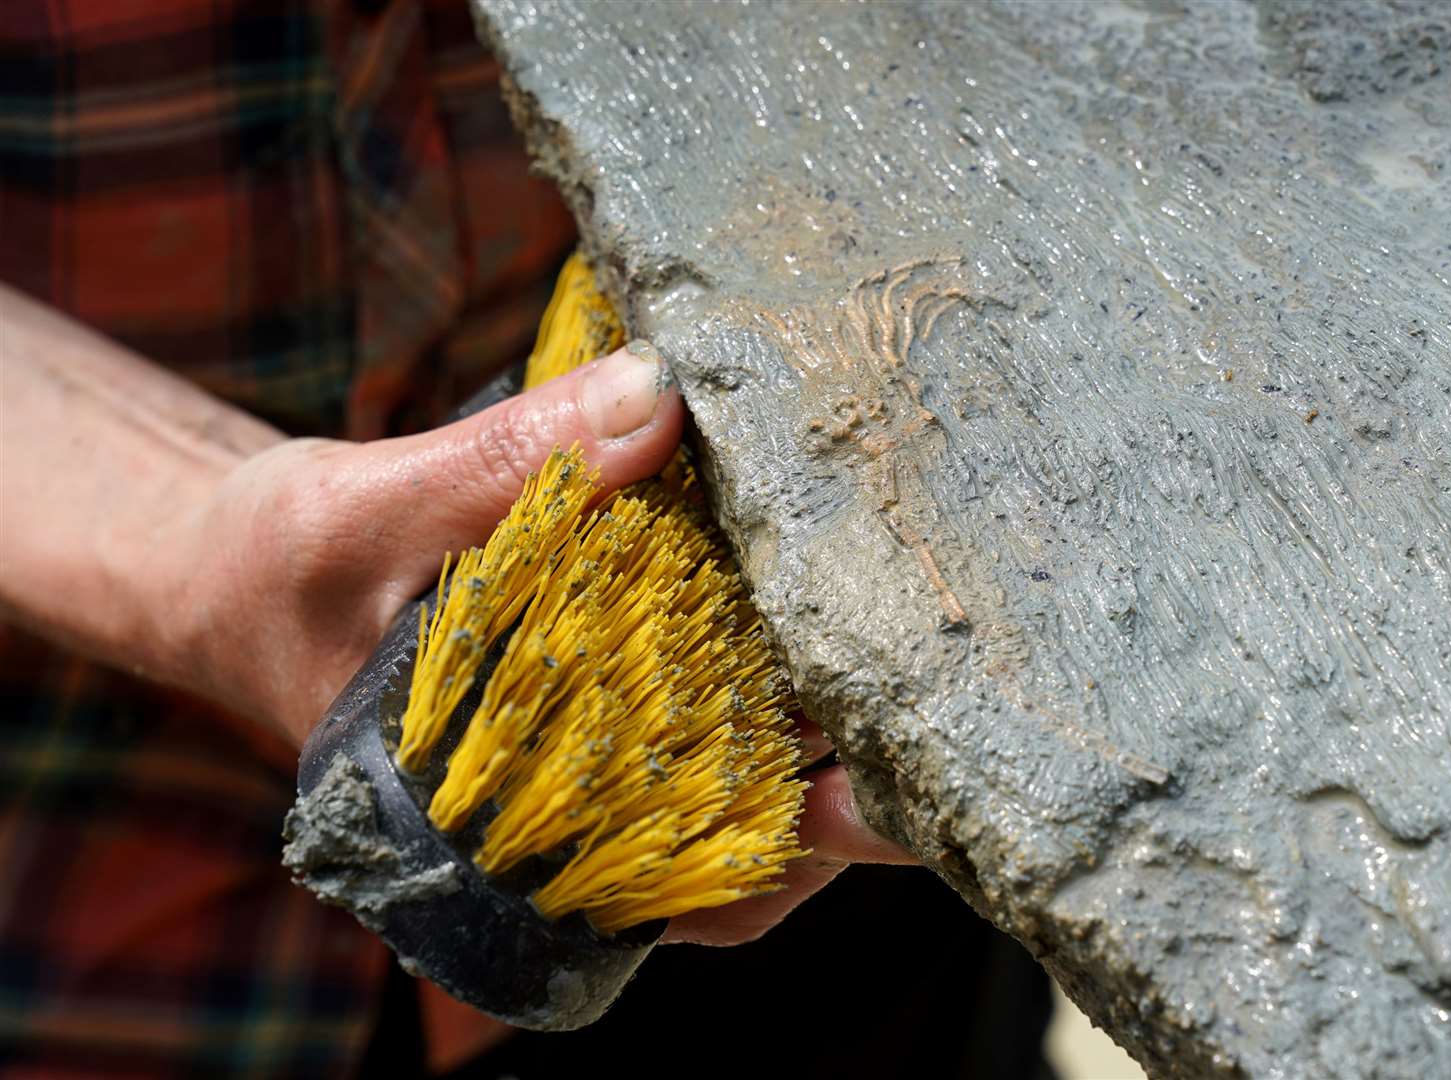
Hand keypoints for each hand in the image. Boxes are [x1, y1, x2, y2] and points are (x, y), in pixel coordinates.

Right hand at [0, 284, 915, 955]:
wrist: (237, 569)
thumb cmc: (277, 575)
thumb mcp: (366, 513)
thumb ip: (505, 466)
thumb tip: (657, 400)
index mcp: (497, 837)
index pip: (678, 891)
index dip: (783, 853)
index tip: (866, 789)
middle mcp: (564, 815)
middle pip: (739, 834)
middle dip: (835, 775)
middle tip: (924, 697)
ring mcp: (591, 751)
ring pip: (734, 761)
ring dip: (810, 704)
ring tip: (892, 629)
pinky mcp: (600, 681)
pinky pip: (697, 680)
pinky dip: (751, 635)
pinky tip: (801, 571)